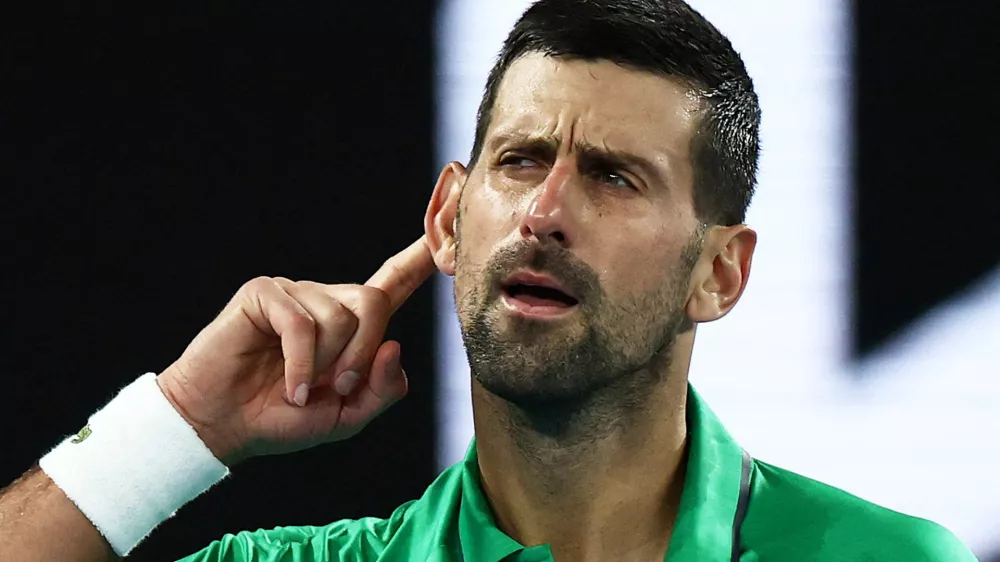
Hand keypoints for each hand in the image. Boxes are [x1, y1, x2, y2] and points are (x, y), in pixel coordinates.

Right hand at [156, 236, 435, 464]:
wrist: (223, 426)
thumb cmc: (282, 418)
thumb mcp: (347, 415)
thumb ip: (382, 389)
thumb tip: (394, 346)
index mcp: (350, 324)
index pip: (392, 283)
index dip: (418, 260)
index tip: (441, 236)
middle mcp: (325, 299)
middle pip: (375, 301)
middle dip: (363, 352)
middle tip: (337, 388)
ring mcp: (295, 292)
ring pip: (339, 316)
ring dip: (325, 364)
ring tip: (300, 387)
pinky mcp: (264, 293)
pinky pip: (301, 323)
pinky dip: (300, 364)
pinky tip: (288, 388)